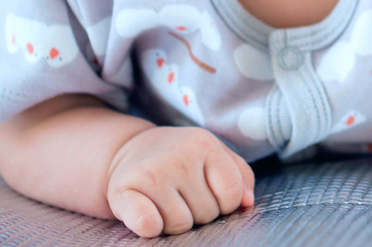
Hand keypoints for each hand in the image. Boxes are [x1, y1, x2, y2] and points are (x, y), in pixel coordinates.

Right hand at [105, 125, 254, 236]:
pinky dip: (150, 227)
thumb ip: (239, 175)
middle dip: (198, 212)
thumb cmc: (179, 158)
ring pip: (181, 225)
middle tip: (182, 195)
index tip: (210, 194)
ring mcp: (151, 173)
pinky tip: (147, 214)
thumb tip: (247, 202)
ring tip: (164, 202)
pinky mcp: (124, 192)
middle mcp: (178, 156)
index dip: (224, 203)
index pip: (232, 193)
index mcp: (204, 143)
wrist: (129, 149)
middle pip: (207, 212)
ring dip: (175, 221)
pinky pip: (148, 224)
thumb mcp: (212, 154)